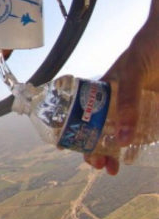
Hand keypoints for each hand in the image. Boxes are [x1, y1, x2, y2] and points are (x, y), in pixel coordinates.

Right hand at [84, 21, 158, 174]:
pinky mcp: (155, 111)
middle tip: (100, 166)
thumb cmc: (147, 49)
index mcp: (104, 90)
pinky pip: (146, 131)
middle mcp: (118, 101)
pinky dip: (140, 145)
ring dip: (117, 152)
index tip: (68, 148)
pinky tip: (137, 157)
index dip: (76, 130)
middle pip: (102, 128)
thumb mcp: (133, 74)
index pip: (85, 114)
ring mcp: (138, 107)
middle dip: (97, 148)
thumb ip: (129, 103)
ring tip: (114, 168)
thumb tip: (122, 138)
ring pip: (122, 134)